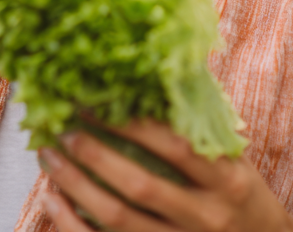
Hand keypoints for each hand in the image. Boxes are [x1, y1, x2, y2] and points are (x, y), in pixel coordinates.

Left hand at [38, 122, 292, 231]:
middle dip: (96, 154)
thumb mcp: (236, 160)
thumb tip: (158, 75)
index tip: (98, 102)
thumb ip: (200, 127)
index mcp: (227, 180)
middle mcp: (206, 217)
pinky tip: (52, 201)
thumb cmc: (243, 197)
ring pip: (119, 220)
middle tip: (65, 129)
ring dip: (77, 188)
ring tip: (50, 159)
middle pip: (141, 185)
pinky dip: (72, 225)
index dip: (133, 123)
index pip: (175, 146)